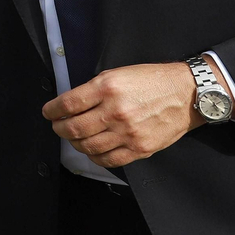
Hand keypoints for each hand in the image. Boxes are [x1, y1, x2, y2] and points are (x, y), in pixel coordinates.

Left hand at [43, 61, 213, 167]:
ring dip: (75, 143)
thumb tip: (72, 104)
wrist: (186, 94)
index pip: (68, 103)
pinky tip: (92, 150)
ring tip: (74, 138)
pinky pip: (108, 160)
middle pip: (74, 128)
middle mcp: (115, 111)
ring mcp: (128, 133)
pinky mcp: (139, 148)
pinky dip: (95, 157)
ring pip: (88, 147)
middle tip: (57, 126)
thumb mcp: (119, 74)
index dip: (52, 110)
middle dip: (59, 129)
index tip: (48, 112)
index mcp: (107, 87)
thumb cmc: (153, 81)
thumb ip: (95, 89)